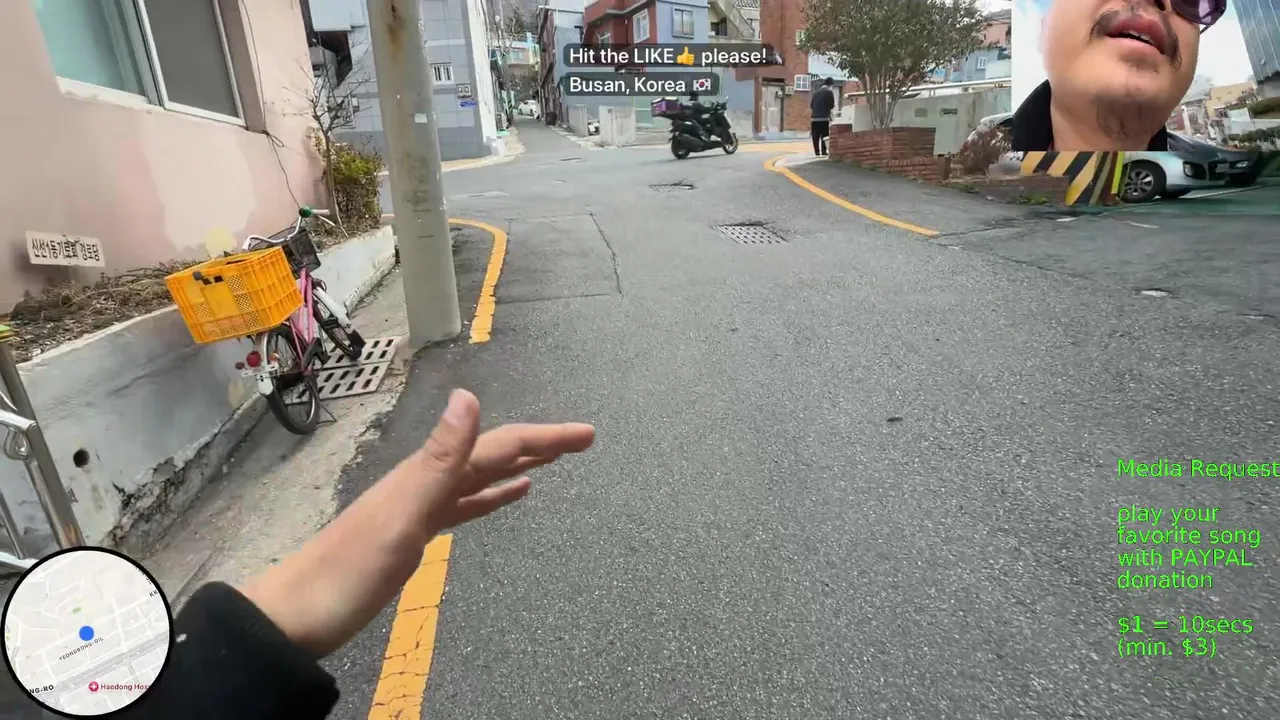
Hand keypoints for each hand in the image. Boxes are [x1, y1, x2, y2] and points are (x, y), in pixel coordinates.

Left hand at [238, 389, 594, 656]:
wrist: (297, 616)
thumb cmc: (348, 571)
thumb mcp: (401, 514)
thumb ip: (439, 459)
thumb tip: (469, 395)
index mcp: (427, 474)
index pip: (496, 445)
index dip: (543, 437)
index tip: (588, 434)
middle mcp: (426, 482)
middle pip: (492, 453)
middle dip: (538, 444)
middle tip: (583, 440)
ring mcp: (421, 506)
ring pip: (481, 476)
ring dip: (518, 464)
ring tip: (554, 459)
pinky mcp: (416, 533)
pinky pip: (466, 504)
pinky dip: (492, 496)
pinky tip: (509, 495)